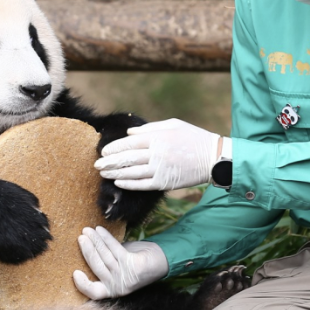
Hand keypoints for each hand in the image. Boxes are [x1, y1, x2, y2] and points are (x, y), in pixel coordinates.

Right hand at [73, 227, 168, 298]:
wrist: (162, 261)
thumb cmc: (137, 262)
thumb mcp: (119, 266)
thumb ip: (106, 262)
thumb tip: (88, 246)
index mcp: (114, 290)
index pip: (94, 293)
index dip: (82, 285)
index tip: (74, 273)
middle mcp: (118, 285)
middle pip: (96, 267)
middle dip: (87, 250)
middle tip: (81, 237)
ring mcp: (125, 275)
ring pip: (104, 256)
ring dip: (94, 240)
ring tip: (87, 231)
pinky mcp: (132, 264)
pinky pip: (114, 248)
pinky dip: (106, 237)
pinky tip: (99, 230)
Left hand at [95, 119, 219, 190]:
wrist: (213, 157)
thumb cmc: (194, 138)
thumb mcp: (173, 125)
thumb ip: (150, 128)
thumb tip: (129, 132)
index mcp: (158, 137)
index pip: (129, 142)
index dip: (114, 148)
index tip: (103, 151)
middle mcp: (157, 153)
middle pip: (127, 158)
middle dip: (109, 162)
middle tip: (96, 165)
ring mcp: (160, 169)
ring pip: (131, 173)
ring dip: (115, 174)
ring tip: (103, 174)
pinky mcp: (165, 182)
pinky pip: (142, 185)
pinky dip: (129, 184)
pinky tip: (119, 183)